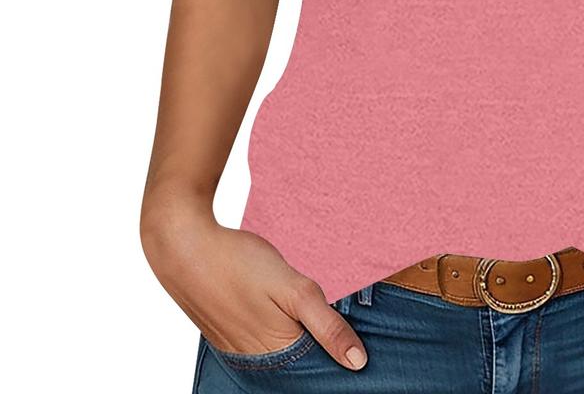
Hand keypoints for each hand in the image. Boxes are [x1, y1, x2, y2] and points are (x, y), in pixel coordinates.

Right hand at [141, 197, 366, 369]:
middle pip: (301, 365)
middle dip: (324, 351)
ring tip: (322, 320)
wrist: (184, 247)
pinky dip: (282, 334)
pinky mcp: (228, 335)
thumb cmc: (239, 264)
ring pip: (283, 354)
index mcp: (276, 353)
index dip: (341, 357)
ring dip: (303, 341)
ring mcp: (239, 348)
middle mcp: (256, 360)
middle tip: (348, 328)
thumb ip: (326, 325)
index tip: (363, 348)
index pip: (318, 371)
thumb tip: (357, 362)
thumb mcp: (294, 289)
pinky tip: (288, 316)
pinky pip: (264, 344)